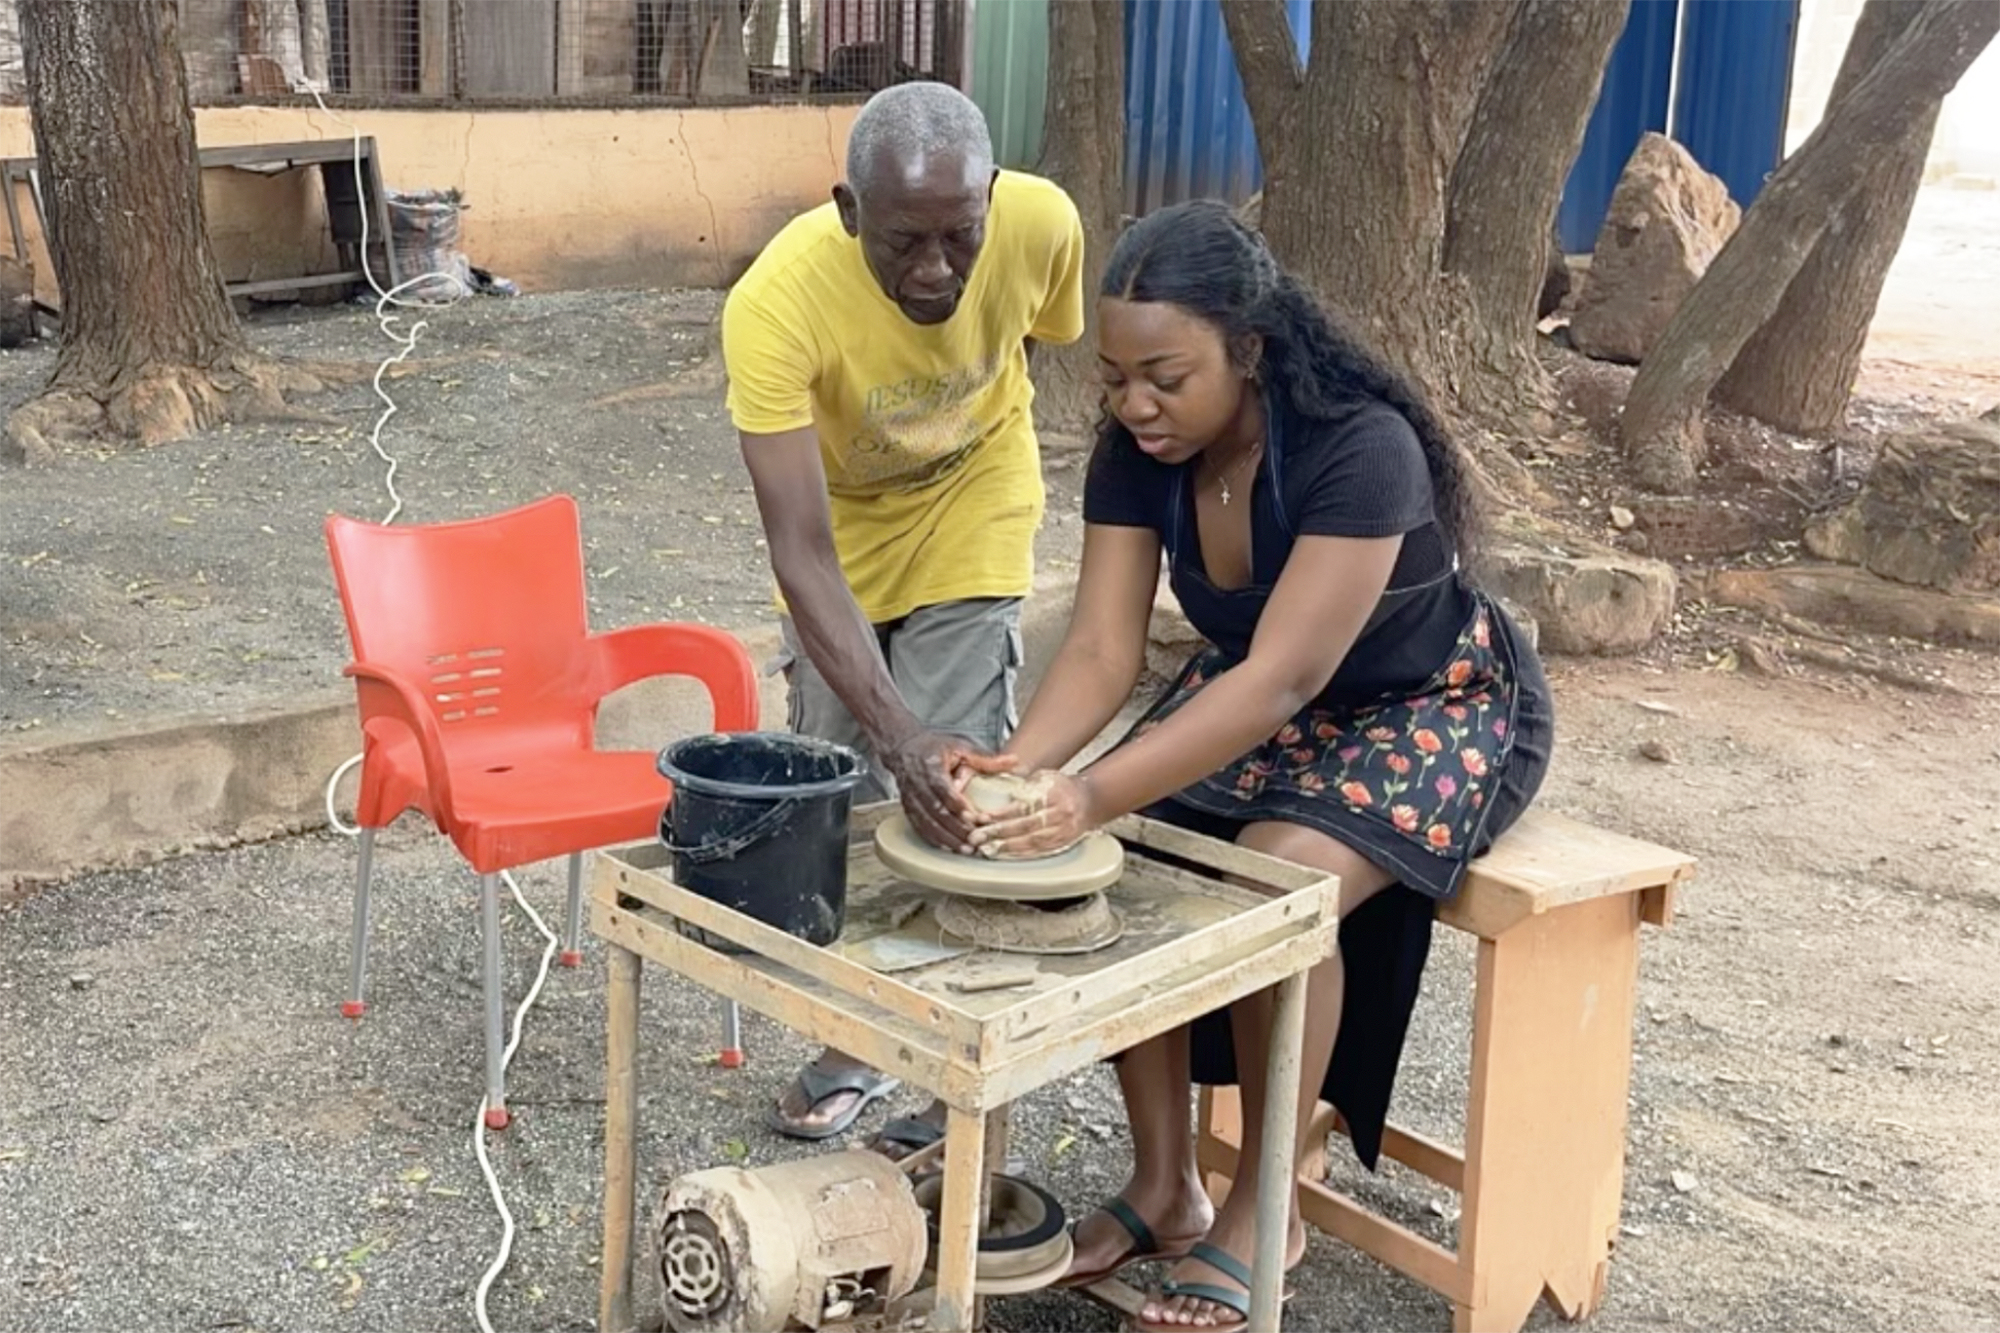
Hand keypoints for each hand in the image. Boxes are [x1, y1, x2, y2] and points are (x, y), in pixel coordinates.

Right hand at [880, 729, 985, 852]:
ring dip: (946, 839)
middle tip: (975, 841)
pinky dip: (934, 840)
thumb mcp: (961, 747)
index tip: (975, 818)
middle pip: (936, 811)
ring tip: (965, 849)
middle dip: (955, 829)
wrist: (904, 748)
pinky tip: (949, 848)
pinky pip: (920, 828)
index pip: (944, 790)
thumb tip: (1014, 761)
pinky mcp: (908, 809)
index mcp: (932, 767)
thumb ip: (986, 759)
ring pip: (927, 823)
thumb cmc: (934, 748)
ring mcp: (911, 798)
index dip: (958, 806)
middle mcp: (918, 784)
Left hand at [966, 770, 1101, 858]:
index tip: (981, 818)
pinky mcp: (1062, 845)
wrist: (1090, 801)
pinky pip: (1039, 852)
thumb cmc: (1062, 786)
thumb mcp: (1045, 776)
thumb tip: (997, 785)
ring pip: (1031, 843)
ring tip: (985, 849)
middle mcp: (1059, 815)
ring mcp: (1062, 832)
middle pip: (1025, 827)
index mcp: (1054, 794)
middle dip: (998, 833)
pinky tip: (1003, 856)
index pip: (1023, 806)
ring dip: (1006, 848)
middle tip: (976, 837)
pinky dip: (1019, 855)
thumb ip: (1024, 783)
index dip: (1001, 814)